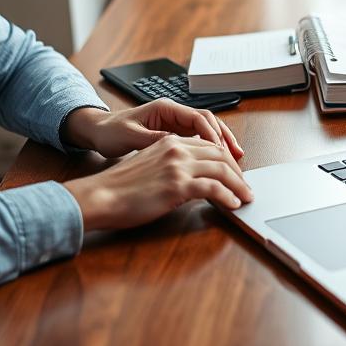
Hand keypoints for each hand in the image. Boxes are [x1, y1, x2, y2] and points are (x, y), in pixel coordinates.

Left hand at [62, 101, 243, 161]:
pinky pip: (197, 139)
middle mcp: (173, 113)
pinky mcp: (172, 133)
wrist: (97, 131)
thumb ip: (156, 140)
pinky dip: (209, 148)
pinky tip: (216, 161)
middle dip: (224, 138)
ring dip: (221, 143)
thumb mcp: (132, 137)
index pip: (199, 118)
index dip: (213, 135)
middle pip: (208, 122)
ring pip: (206, 130)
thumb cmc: (110, 132)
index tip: (222, 152)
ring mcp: (174, 122)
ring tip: (235, 159)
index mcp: (166, 108)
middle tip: (237, 157)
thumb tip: (179, 146)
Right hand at [63, 135, 253, 230]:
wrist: (100, 195)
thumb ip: (172, 164)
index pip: (209, 145)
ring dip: (239, 185)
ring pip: (222, 169)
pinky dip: (228, 196)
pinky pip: (213, 188)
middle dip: (238, 172)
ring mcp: (178, 166)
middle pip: (220, 154)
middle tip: (245, 186)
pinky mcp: (177, 185)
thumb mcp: (150, 165)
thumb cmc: (121, 187)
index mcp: (170, 140)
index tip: (235, 173)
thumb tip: (194, 179)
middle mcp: (176, 148)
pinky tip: (233, 204)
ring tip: (245, 197)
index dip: (227, 159)